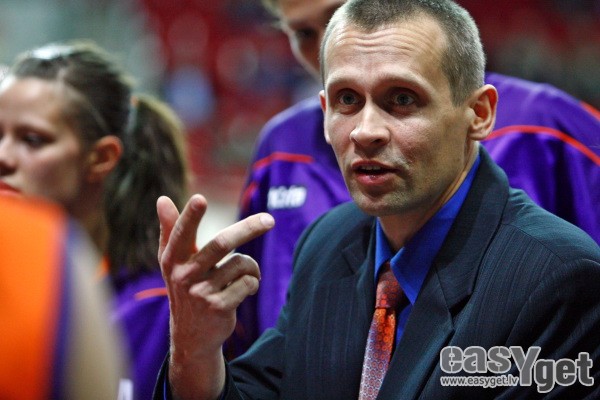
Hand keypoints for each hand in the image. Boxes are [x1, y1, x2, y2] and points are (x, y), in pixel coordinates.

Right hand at [157, 194, 273, 398]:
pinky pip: (248, 283)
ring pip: (241, 264)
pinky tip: (246, 290)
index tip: (200, 199)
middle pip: (221, 243)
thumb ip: (170, 229)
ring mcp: (201, 293)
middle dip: (248, 228)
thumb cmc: (185, 287)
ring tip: (247, 274)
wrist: (191, 336)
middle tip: (270, 220)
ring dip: (252, 267)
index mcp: (172, 259)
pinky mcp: (219, 308)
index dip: (191, 216)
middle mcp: (184, 275)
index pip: (182, 233)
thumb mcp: (172, 261)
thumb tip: (161, 199)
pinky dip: (253, 283)